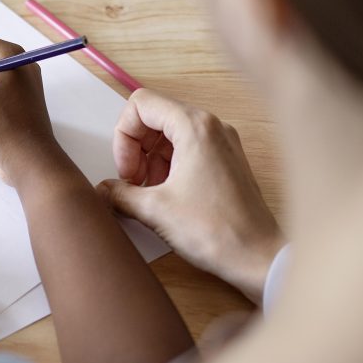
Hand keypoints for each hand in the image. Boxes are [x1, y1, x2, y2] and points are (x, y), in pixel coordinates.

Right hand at [97, 89, 283, 303]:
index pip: (141, 104)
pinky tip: (165, 196)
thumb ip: (119, 194)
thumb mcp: (154, 210)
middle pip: (155, 117)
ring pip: (170, 134)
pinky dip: (168, 166)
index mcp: (195, 127)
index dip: (123, 136)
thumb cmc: (218, 231)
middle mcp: (212, 127)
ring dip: (150, 159)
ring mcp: (222, 144)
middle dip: (135, 148)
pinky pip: (187, 149)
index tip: (125, 169)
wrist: (259, 258)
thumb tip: (103, 190)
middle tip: (132, 182)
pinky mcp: (226, 162)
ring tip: (147, 193)